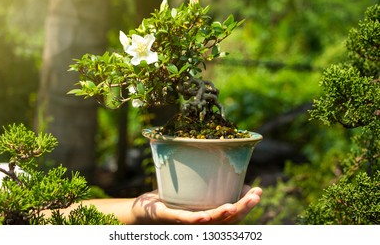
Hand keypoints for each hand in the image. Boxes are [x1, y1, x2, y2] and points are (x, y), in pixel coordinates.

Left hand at [131, 185, 261, 223]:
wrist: (143, 210)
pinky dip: (196, 219)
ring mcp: (186, 223)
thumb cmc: (171, 201)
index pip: (233, 214)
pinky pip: (184, 220)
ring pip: (209, 221)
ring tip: (236, 205)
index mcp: (208, 217)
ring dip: (224, 214)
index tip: (259, 190)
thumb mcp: (195, 191)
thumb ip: (213, 188)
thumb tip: (239, 180)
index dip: (248, 205)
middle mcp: (200, 224)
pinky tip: (206, 216)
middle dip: (243, 208)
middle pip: (227, 219)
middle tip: (257, 194)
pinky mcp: (170, 219)